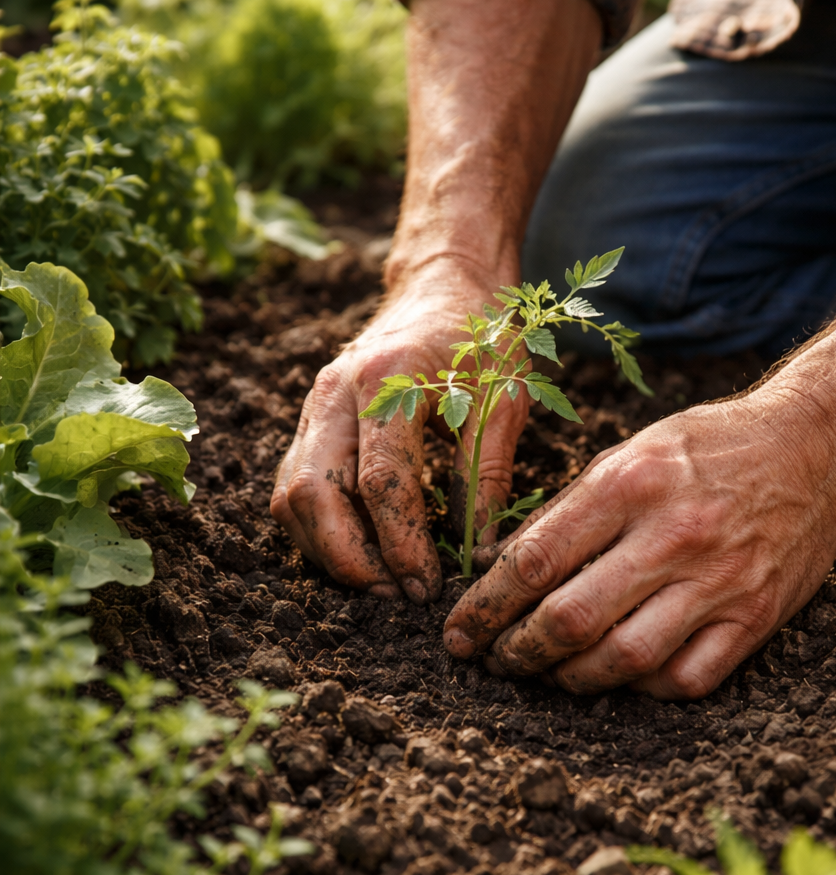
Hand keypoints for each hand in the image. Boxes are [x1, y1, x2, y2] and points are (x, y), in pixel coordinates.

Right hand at [271, 264, 528, 601]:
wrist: (444, 281)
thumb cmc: (482, 335)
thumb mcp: (506, 396)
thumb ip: (487, 472)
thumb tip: (479, 551)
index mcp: (389, 381)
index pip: (381, 482)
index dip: (401, 543)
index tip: (427, 584)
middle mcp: (336, 393)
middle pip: (313, 495)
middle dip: (349, 558)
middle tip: (393, 594)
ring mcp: (314, 406)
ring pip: (291, 497)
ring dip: (327, 550)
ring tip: (378, 581)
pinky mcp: (310, 421)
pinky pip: (293, 487)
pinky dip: (317, 529)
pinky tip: (359, 550)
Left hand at [442, 388, 835, 697]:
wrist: (815, 448)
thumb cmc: (709, 448)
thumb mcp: (630, 453)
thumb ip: (570, 510)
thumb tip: (502, 568)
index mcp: (630, 485)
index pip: (534, 561)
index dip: (485, 606)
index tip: (460, 632)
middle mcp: (673, 536)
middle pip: (571, 620)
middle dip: (518, 652)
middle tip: (496, 661)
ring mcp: (719, 583)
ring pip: (623, 660)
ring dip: (572, 679)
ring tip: (550, 673)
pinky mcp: (754, 618)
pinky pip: (685, 679)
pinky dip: (642, 688)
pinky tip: (620, 676)